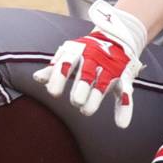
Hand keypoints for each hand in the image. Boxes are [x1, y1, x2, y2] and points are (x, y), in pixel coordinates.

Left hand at [35, 1, 147, 127]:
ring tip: (86, 111)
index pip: (67, 63)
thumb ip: (53, 69)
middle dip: (81, 87)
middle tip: (75, 101)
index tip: (53, 93)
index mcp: (78, 51)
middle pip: (87, 73)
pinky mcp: (124, 77)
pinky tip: (122, 124)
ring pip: (103, 84)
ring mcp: (110, 68)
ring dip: (96, 98)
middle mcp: (94, 59)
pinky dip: (125, 108)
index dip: (60, 77)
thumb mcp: (68, 56)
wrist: (115, 38)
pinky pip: (125, 92)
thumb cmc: (84, 53)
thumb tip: (37, 78)